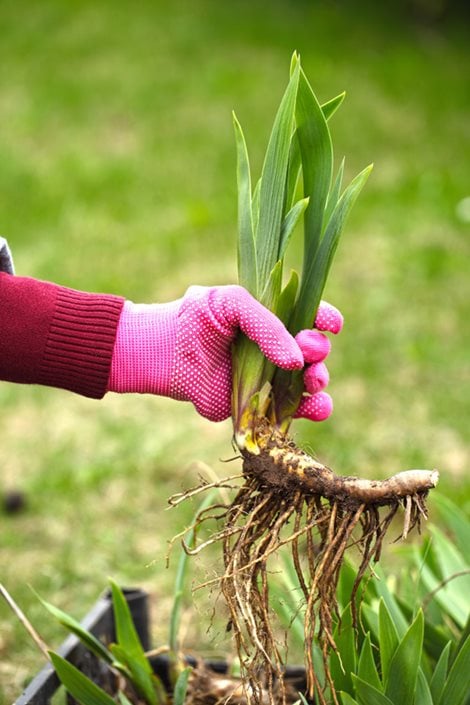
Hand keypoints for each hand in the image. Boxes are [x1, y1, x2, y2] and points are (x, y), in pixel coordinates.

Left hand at [108, 285, 341, 421]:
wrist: (162, 352)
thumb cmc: (195, 318)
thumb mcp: (233, 302)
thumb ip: (267, 325)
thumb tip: (295, 361)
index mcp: (273, 318)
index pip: (310, 317)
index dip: (325, 320)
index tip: (331, 324)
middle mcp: (276, 349)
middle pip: (316, 352)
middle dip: (320, 352)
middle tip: (308, 352)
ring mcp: (269, 378)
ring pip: (310, 384)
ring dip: (320, 381)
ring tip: (313, 379)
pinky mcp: (258, 405)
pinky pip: (292, 412)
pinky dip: (310, 411)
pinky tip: (315, 406)